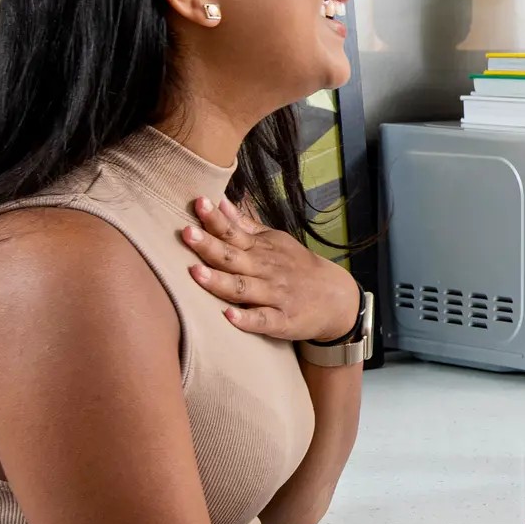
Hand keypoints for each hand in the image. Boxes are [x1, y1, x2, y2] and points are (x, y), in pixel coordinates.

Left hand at [179, 194, 362, 342]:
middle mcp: (265, 270)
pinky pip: (263, 320)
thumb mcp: (275, 241)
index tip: (198, 203)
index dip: (215, 219)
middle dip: (210, 246)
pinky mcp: (282, 321)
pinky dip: (247, 319)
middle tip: (187, 233)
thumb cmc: (297, 267)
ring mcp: (274, 296)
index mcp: (261, 250)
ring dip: (220, 281)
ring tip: (196, 272)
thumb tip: (220, 202)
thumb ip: (245, 225)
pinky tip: (229, 317)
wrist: (336, 297)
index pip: (234, 232)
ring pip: (242, 288)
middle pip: (233, 258)